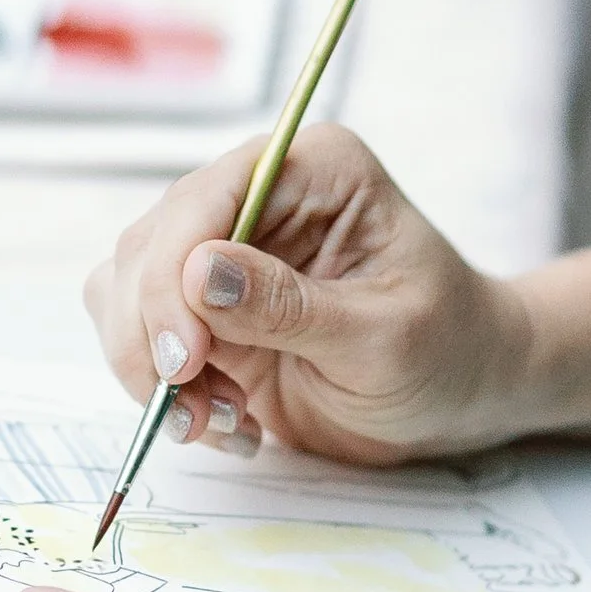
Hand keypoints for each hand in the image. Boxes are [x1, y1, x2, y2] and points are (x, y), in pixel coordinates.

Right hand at [82, 124, 536, 467]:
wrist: (463, 394)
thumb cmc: (449, 350)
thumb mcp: (384, 336)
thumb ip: (291, 307)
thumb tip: (197, 274)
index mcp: (312, 168)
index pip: (205, 200)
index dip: (173, 278)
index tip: (185, 360)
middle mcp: (258, 196)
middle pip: (150, 245)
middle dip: (153, 335)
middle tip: (192, 411)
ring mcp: (225, 252)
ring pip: (128, 291)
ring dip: (152, 368)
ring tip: (219, 423)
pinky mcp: (205, 309)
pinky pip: (142, 336)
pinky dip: (163, 389)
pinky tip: (224, 421)